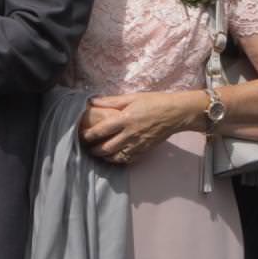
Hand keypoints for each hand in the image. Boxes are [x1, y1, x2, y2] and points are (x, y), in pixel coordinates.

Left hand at [79, 91, 193, 164]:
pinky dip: (119, 160)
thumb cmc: (154, 102)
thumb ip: (110, 101)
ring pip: (117, 157)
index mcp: (125, 119)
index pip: (101, 130)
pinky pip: (130, 159)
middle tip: (86, 148)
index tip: (81, 136)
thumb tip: (92, 101)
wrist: (176, 113)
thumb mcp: (131, 97)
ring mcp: (139, 144)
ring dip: (105, 157)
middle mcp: (130, 134)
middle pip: (107, 148)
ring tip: (98, 154)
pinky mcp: (146, 150)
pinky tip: (114, 157)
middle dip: (94, 150)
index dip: (89, 135)